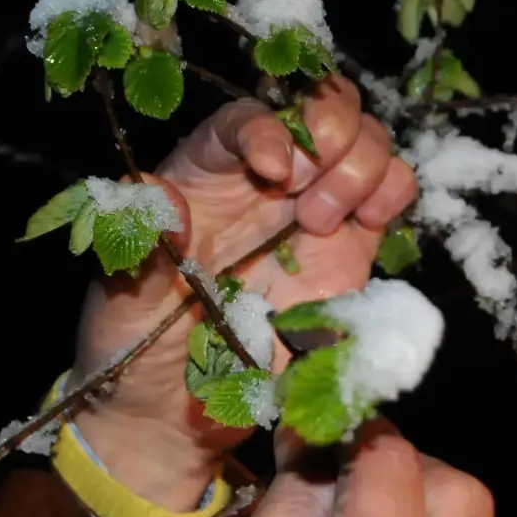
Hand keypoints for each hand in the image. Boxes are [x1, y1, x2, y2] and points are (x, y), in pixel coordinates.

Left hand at [70, 77, 417, 507]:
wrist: (176, 411)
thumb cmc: (134, 348)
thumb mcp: (125, 299)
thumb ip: (145, 247)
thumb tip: (162, 196)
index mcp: (201, 177)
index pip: (241, 118)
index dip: (265, 126)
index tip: (273, 169)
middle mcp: (261, 179)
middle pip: (317, 104)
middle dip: (329, 129)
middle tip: (308, 196)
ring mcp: (311, 207)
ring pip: (363, 137)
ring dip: (359, 163)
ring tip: (323, 222)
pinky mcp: (350, 246)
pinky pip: (390, 188)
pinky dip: (392, 188)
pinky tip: (367, 222)